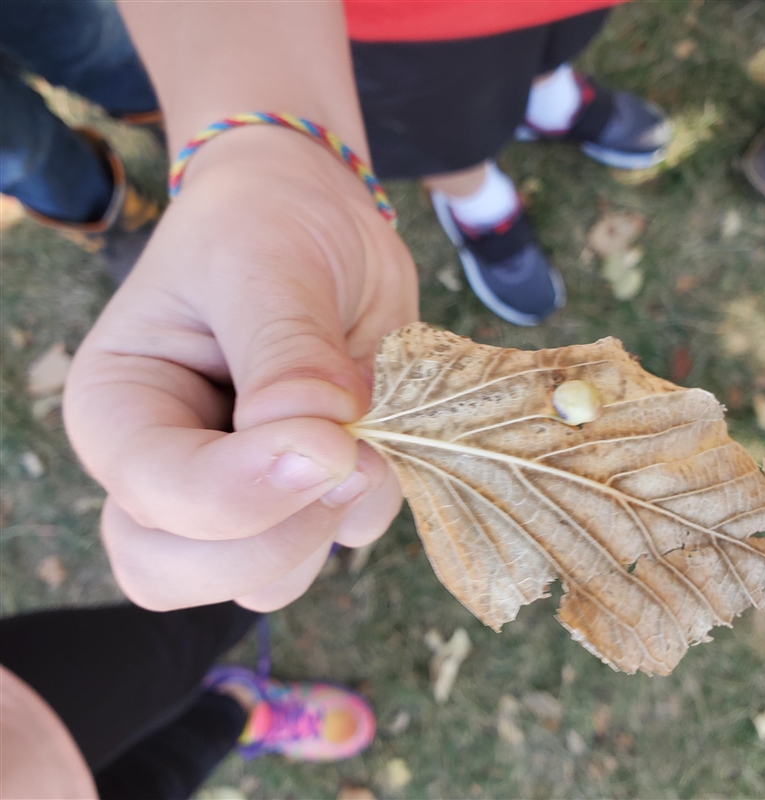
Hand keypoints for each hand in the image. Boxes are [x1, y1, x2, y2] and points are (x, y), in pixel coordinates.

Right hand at [64, 128, 418, 610]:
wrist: (314, 214)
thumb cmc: (263, 222)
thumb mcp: (264, 264)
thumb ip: (286, 357)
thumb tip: (316, 444)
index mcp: (121, 408)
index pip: (154, 495)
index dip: (241, 493)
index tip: (330, 440)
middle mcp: (168, 466)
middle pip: (181, 571)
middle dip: (274, 539)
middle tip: (349, 456)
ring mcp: (240, 489)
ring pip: (267, 579)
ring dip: (333, 525)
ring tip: (372, 434)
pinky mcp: (307, 489)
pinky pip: (339, 538)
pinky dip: (374, 503)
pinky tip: (385, 434)